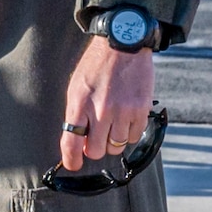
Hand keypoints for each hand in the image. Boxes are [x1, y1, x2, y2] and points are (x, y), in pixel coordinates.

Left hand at [58, 36, 154, 170]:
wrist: (123, 46)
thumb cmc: (95, 67)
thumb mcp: (77, 87)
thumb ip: (77, 114)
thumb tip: (78, 140)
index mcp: (79, 102)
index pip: (71, 140)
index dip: (71, 158)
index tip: (72, 165)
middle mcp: (101, 110)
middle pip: (96, 150)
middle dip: (93, 149)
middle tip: (94, 139)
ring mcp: (122, 112)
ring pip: (116, 147)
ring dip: (111, 142)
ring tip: (110, 125)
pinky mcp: (140, 111)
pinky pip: (133, 137)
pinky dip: (128, 134)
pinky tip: (124, 120)